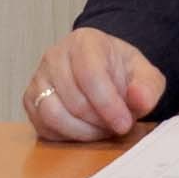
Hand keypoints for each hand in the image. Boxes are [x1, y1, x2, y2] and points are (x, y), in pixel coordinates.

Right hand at [29, 27, 176, 140]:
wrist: (102, 69)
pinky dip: (67, 135)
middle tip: (116, 126)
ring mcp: (39, 78)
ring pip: (53, 115)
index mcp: (84, 42)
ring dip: (82, 131)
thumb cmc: (119, 70)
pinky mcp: (30, 100)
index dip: (108, 105)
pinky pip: (42, 125)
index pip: (90, 75)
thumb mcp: (145, 74)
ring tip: (101, 128)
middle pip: (73, 99)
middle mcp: (55, 56)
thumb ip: (148, 86)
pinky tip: (85, 130)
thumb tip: (140, 99)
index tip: (125, 123)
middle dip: (99, 121)